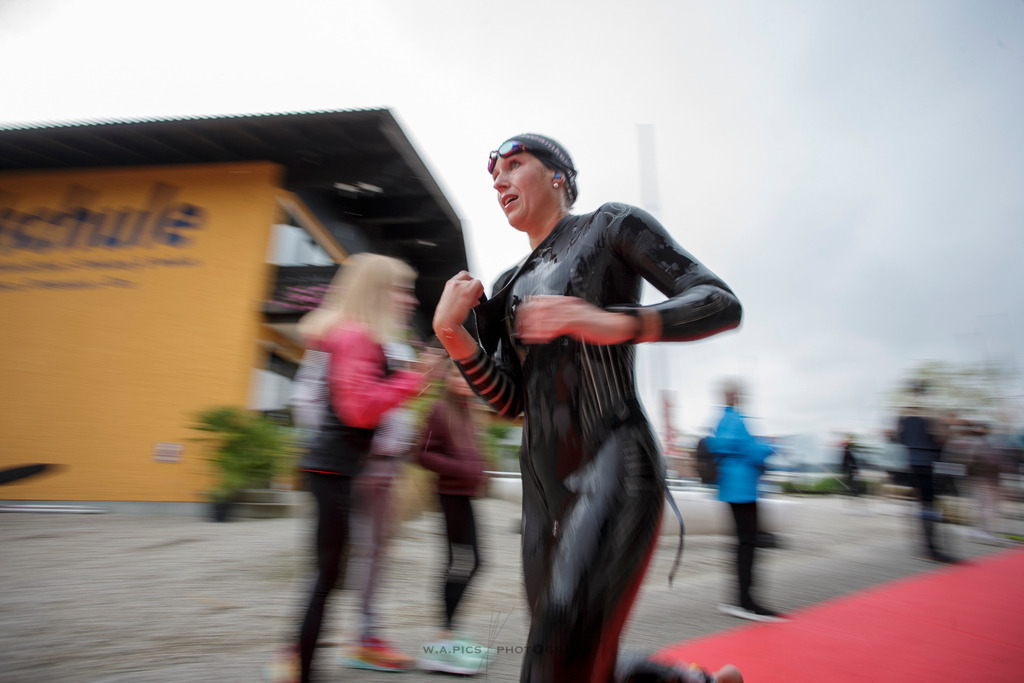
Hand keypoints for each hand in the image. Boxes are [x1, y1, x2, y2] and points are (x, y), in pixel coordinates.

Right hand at [432, 271, 484, 361]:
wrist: (445, 324)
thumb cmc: (446, 318)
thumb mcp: (450, 304)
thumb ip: (459, 297)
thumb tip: (470, 299)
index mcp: (448, 286)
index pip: (461, 277)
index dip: (466, 284)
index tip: (468, 294)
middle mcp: (453, 284)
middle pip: (468, 276)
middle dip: (472, 285)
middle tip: (472, 297)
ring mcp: (460, 286)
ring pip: (474, 281)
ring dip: (476, 291)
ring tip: (473, 302)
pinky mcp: (467, 291)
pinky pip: (478, 284)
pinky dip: (480, 291)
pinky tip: (476, 301)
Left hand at [515, 295, 635, 344]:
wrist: (618, 325)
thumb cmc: (599, 325)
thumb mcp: (577, 318)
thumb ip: (562, 319)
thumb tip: (546, 326)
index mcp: (567, 301)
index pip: (541, 300)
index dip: (528, 310)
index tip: (520, 321)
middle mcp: (568, 303)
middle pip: (540, 306)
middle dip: (527, 319)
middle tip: (520, 330)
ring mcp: (573, 311)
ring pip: (547, 316)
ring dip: (534, 327)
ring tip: (526, 336)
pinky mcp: (578, 321)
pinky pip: (558, 325)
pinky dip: (547, 332)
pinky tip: (541, 338)